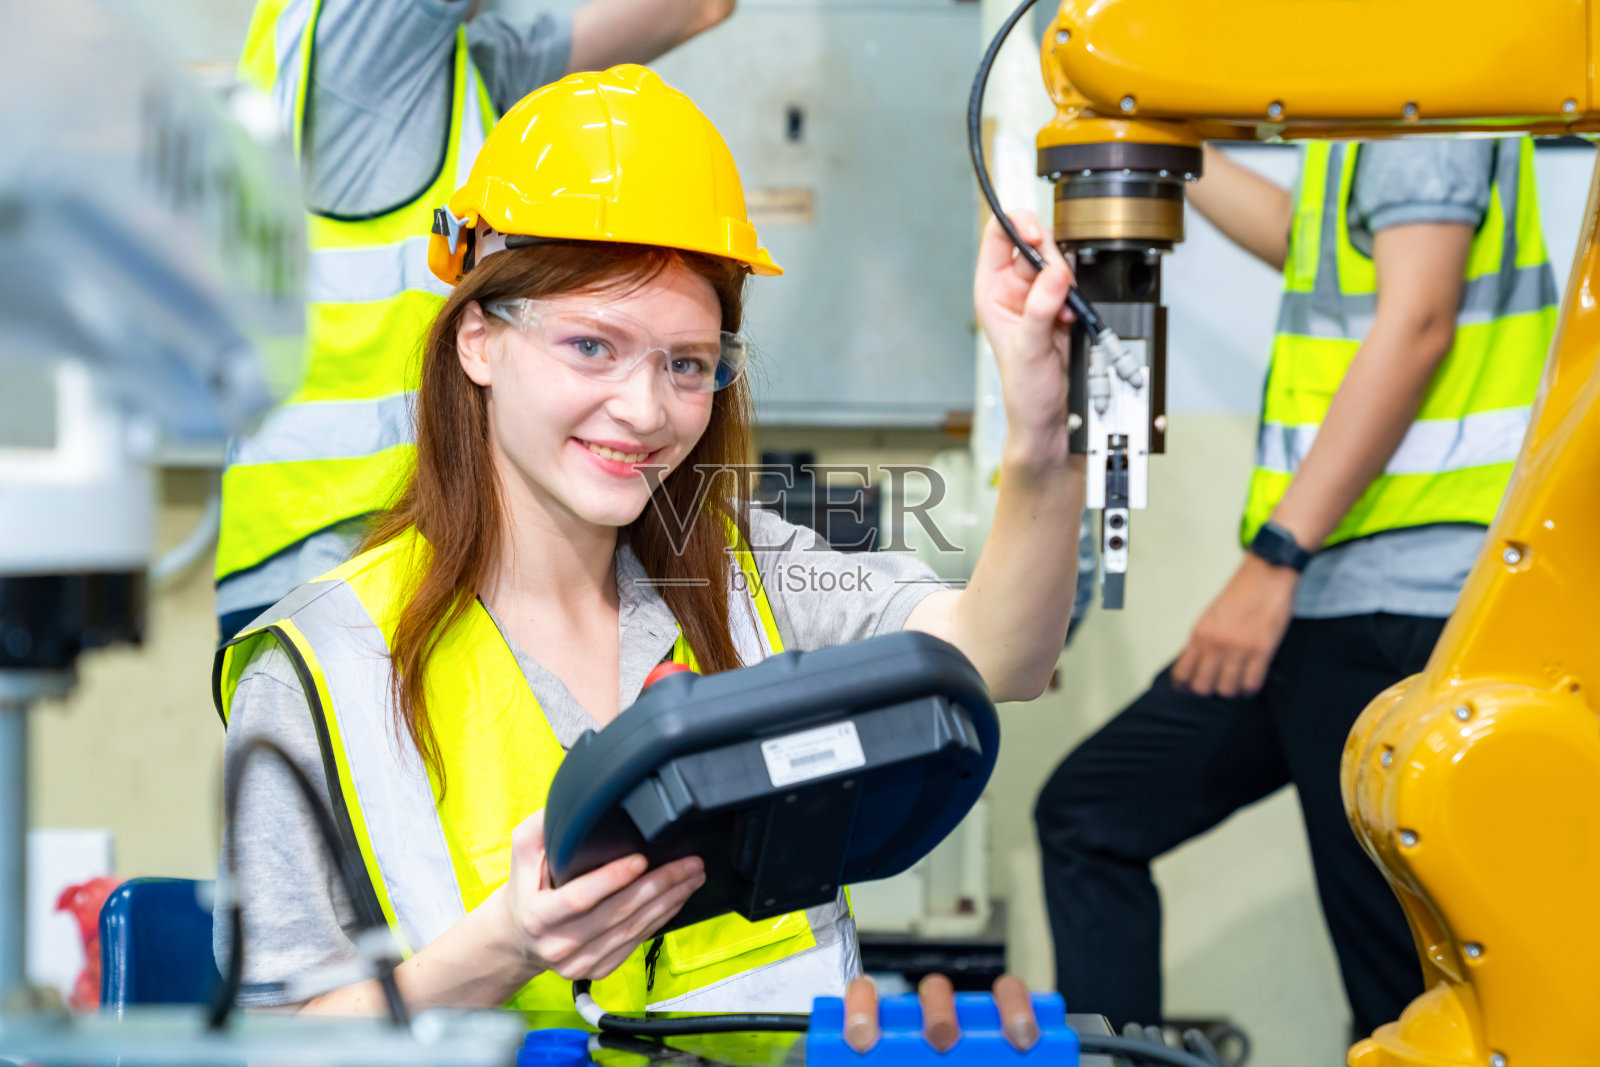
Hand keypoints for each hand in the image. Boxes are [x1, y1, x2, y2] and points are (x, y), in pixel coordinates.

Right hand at [495, 811, 704, 981]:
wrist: (518, 938)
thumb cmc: (525, 889)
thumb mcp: (522, 854)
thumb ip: (541, 828)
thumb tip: (572, 802)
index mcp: (538, 916)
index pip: (579, 898)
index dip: (612, 879)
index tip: (641, 859)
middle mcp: (559, 944)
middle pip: (617, 913)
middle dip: (659, 885)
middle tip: (688, 863)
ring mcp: (580, 962)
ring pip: (633, 929)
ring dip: (669, 901)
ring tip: (692, 877)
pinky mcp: (597, 969)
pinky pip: (636, 943)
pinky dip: (661, 919)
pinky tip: (677, 899)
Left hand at [973, 212, 1075, 469]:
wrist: (1049, 415)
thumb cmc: (1024, 389)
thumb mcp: (1027, 347)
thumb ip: (1040, 308)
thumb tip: (1053, 275)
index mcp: (991, 289)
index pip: (999, 235)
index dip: (1018, 226)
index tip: (1035, 236)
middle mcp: (1014, 288)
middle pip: (1036, 242)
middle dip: (1051, 259)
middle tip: (1056, 283)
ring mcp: (1040, 295)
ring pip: (1059, 261)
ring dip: (1066, 281)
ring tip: (1062, 311)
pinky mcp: (1063, 305)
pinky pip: (1075, 283)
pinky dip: (1078, 297)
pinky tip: (1070, 318)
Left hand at [1172, 555, 1298, 697]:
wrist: (1266, 576)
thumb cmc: (1240, 595)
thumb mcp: (1210, 617)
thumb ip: (1202, 641)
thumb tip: (1196, 666)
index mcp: (1199, 634)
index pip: (1182, 673)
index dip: (1184, 686)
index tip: (1189, 688)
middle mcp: (1215, 644)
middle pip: (1203, 687)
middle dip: (1209, 689)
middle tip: (1218, 682)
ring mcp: (1239, 649)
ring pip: (1227, 690)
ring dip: (1232, 689)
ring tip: (1237, 680)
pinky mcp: (1262, 651)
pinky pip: (1251, 685)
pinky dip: (1250, 688)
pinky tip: (1251, 681)